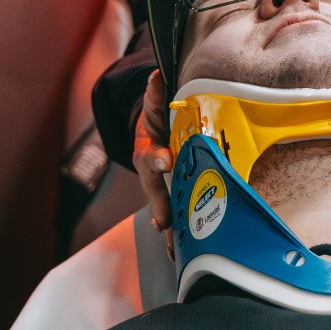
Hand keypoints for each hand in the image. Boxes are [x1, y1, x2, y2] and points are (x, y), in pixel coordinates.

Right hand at [131, 71, 173, 248]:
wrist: (153, 131)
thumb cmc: (158, 117)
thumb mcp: (156, 104)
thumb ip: (157, 94)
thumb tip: (157, 76)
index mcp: (148, 147)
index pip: (150, 154)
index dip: (157, 158)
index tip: (165, 162)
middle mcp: (151, 171)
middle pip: (154, 190)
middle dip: (160, 206)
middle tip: (166, 223)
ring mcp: (159, 185)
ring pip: (163, 208)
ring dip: (170, 228)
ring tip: (176, 248)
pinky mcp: (171, 194)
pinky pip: (174, 215)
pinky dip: (177, 235)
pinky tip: (183, 253)